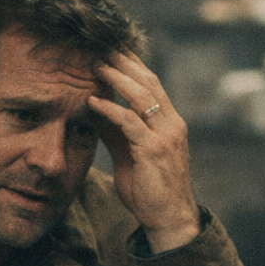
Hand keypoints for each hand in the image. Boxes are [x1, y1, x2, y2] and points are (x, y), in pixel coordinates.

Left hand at [88, 52, 200, 253]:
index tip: (112, 48)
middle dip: (125, 62)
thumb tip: (97, 111)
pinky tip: (93, 102)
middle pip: (149, 82)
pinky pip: (130, 123)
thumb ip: (117, 132)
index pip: (152, 83)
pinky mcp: (153, 151)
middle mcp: (171, 124)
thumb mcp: (130, 154)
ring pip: (142, 96)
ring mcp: (165, 136)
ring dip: (117, 78)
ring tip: (96, 65)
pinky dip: (110, 109)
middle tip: (102, 46)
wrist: (169, 219)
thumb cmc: (150, 189)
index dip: (133, 64)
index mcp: (169, 122)